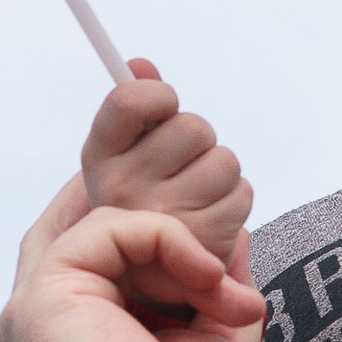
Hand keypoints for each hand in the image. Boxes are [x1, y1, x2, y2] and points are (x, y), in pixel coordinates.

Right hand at [0, 194, 263, 341]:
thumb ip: (212, 292)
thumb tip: (237, 238)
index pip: (92, 258)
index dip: (146, 230)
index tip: (215, 237)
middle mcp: (36, 326)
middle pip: (76, 223)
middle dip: (146, 206)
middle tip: (214, 205)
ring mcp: (32, 308)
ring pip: (101, 218)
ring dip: (181, 241)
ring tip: (227, 299)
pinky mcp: (45, 293)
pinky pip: (114, 226)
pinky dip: (174, 244)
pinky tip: (212, 290)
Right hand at [81, 60, 251, 265]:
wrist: (157, 276)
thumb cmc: (146, 199)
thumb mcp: (129, 154)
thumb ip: (136, 108)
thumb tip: (141, 64)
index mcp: (98, 158)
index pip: (129, 99)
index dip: (159, 95)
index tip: (165, 107)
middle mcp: (122, 189)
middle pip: (194, 127)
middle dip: (200, 143)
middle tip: (183, 166)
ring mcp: (162, 217)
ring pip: (225, 161)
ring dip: (221, 174)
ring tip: (198, 195)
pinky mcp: (200, 241)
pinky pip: (242, 193)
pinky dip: (235, 201)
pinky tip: (211, 218)